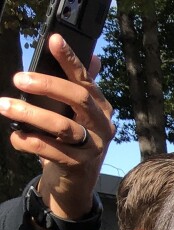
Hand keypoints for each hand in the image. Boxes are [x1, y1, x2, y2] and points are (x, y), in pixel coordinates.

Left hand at [2, 34, 114, 221]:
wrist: (76, 183)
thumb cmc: (72, 142)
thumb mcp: (78, 115)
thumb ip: (82, 87)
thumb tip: (94, 57)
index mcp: (101, 108)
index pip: (85, 79)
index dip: (70, 60)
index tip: (53, 40)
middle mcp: (102, 125)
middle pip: (79, 99)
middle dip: (48, 86)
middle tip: (19, 79)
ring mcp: (93, 147)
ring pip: (62, 127)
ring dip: (30, 115)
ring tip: (4, 106)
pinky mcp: (79, 166)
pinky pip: (50, 151)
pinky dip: (28, 142)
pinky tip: (15, 136)